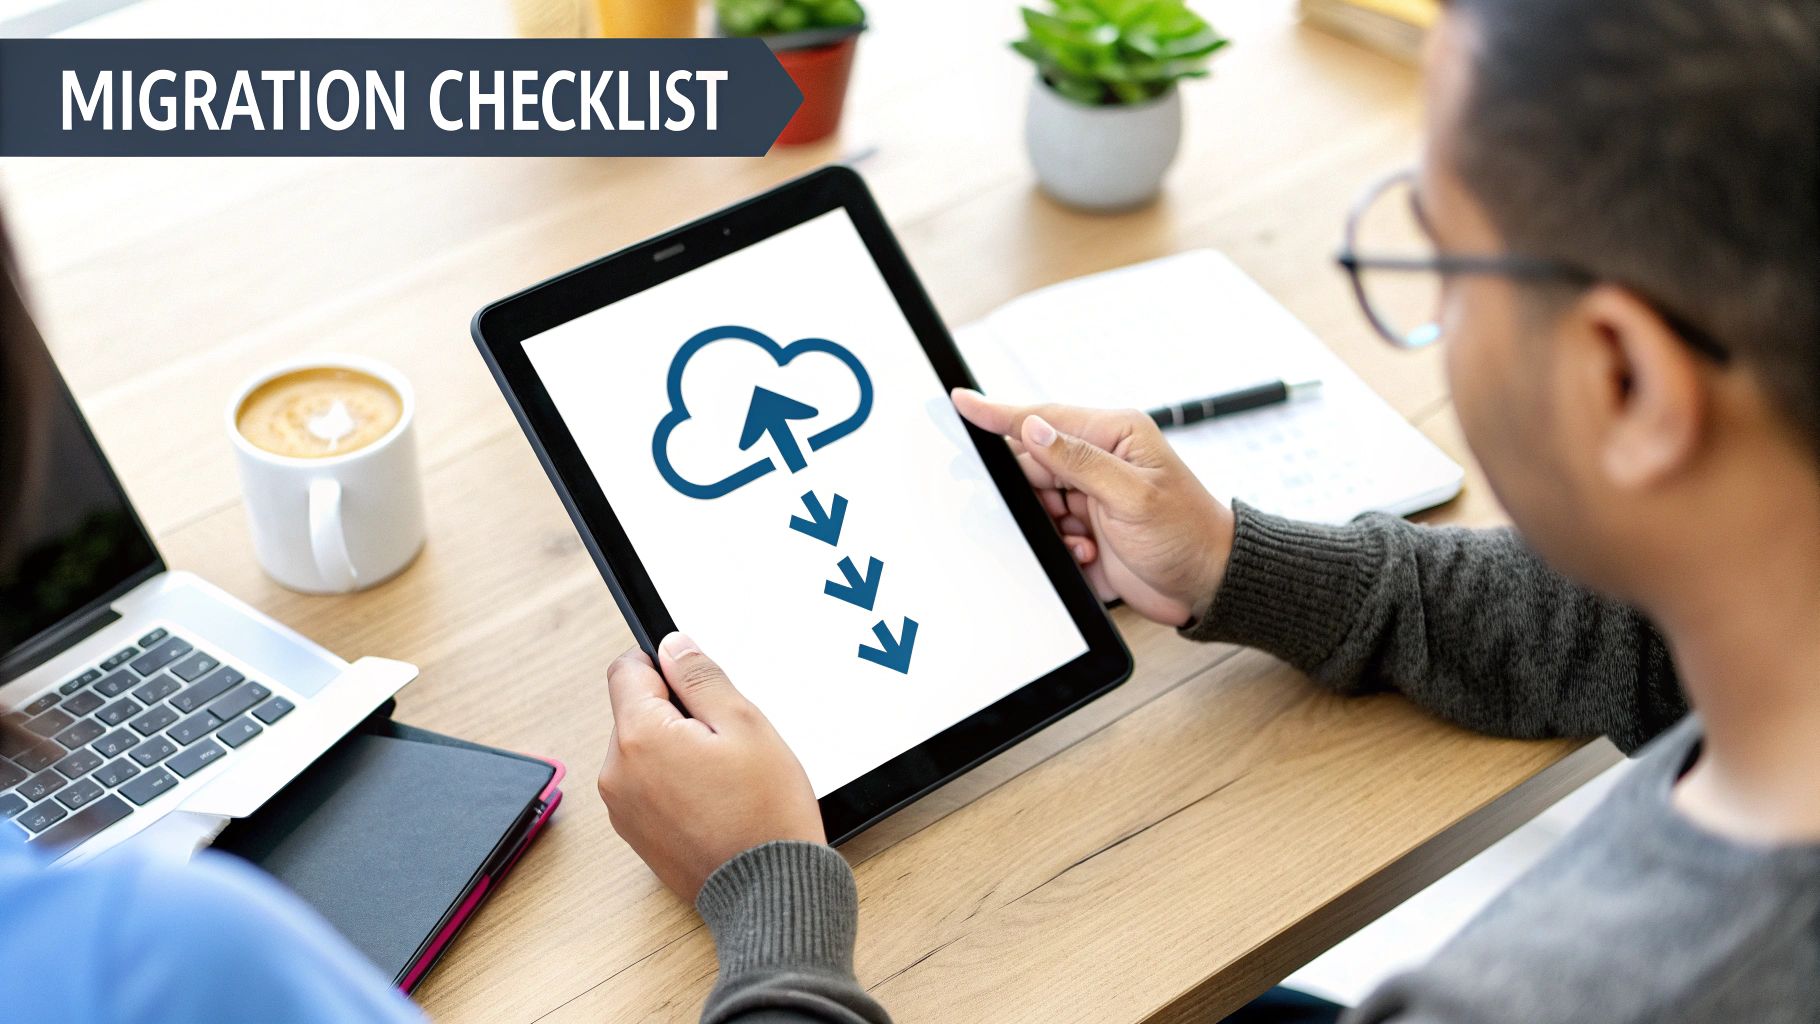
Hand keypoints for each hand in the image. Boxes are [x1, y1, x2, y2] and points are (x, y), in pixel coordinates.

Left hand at [599, 632, 824, 901]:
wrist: (769, 893)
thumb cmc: (764, 812)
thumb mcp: (744, 724)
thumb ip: (701, 677)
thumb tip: (672, 646)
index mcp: (639, 737)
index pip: (627, 669)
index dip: (665, 665)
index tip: (698, 684)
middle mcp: (617, 773)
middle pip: (634, 712)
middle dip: (676, 713)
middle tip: (726, 739)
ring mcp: (623, 810)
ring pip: (643, 751)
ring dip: (676, 751)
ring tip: (725, 776)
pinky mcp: (637, 836)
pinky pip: (648, 789)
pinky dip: (676, 785)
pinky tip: (716, 801)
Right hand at [952, 389, 1234, 625]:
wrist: (1206, 586)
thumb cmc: (1187, 534)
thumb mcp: (1133, 496)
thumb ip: (1079, 461)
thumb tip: (1033, 428)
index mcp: (1114, 435)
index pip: (1045, 417)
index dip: (999, 413)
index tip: (962, 402)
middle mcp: (1098, 461)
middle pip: (1032, 464)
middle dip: (1031, 491)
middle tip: (1055, 512)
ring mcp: (1090, 495)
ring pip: (1035, 501)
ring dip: (1049, 524)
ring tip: (1083, 538)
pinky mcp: (1084, 528)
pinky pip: (1047, 532)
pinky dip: (1060, 546)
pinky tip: (1088, 552)